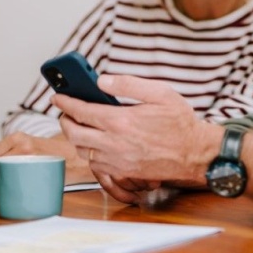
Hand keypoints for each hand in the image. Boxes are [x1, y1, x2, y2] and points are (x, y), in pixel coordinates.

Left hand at [0, 132, 94, 183]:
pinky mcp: (39, 172)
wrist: (72, 155)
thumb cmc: (44, 150)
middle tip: (11, 174)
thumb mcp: (21, 144)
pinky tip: (24, 184)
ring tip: (18, 178)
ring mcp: (31, 159)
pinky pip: (19, 183)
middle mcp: (24, 146)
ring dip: (7, 180)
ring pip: (6, 175)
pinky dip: (17, 186)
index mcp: (18, 138)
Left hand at [54, 74, 221, 199]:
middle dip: (65, 120)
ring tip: (79, 125)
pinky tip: (95, 143)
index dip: (65, 102)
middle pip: (74, 133)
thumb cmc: (180, 122)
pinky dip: (89, 152)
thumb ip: (128, 84)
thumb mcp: (159, 92)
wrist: (195, 153)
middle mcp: (114, 143)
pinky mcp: (123, 172)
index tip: (57, 96)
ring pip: (82, 150)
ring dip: (75, 137)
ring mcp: (117, 161)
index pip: (81, 111)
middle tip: (66, 111)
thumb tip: (102, 80)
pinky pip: (95, 164)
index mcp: (121, 121)